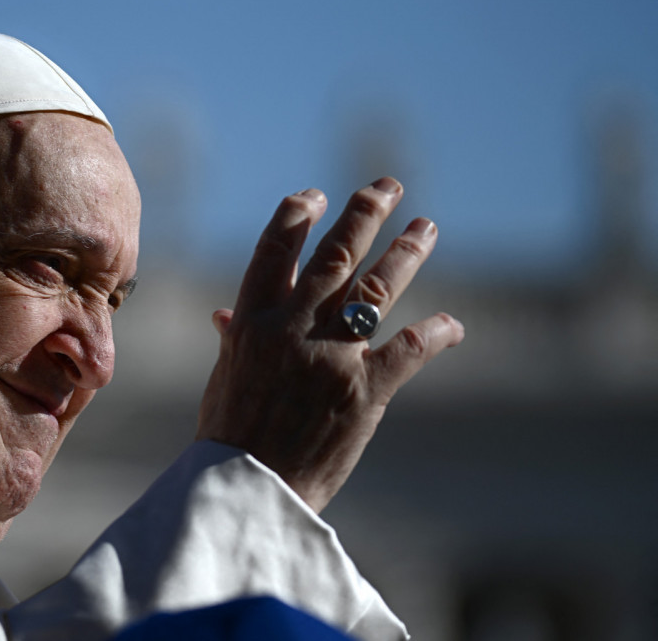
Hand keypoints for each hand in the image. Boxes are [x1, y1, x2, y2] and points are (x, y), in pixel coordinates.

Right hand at [195, 178, 463, 512]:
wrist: (249, 490)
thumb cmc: (229, 435)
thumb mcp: (224, 378)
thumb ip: (235, 338)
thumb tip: (224, 313)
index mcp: (253, 321)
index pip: (275, 249)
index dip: (297, 215)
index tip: (316, 195)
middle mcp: (293, 329)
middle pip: (335, 256)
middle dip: (363, 215)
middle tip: (387, 186)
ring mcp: (331, 357)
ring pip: (376, 289)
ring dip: (406, 252)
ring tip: (426, 226)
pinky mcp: (365, 391)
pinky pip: (409, 350)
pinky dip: (435, 333)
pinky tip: (453, 323)